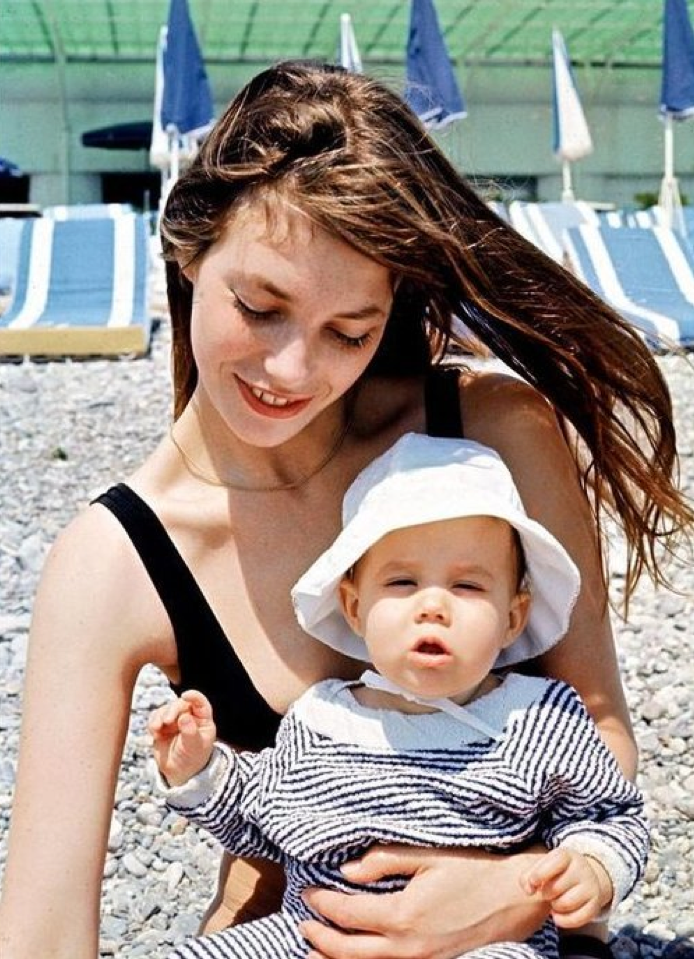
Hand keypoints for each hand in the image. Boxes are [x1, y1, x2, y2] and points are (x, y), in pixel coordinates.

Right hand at [148, 690, 216, 787]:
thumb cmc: (193, 759)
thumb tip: (184, 716)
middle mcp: (189, 716)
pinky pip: (155, 718)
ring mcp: (174, 720)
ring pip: (166, 709)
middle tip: (167, 721)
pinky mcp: (161, 726)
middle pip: (180, 704)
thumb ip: (190, 732)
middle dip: (172, 710)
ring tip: (157, 728)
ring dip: (160, 716)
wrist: (179, 772)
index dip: (194, 696)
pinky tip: (154, 732)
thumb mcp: (194, 747)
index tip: (185, 695)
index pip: (200, 702)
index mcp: (203, 719)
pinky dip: (153, 722)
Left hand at [299, 844, 549, 958]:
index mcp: (404, 915)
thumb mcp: (428, 854)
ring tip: (311, 953)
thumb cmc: (472, 868)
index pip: (349, 914)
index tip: (306, 891)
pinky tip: (354, 956)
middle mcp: (409, 945)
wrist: (512, 897)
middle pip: (350, 951)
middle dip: (321, 940)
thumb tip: (346, 871)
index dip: (323, 904)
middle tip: (301, 924)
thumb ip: (384, 861)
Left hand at [520, 847, 612, 928]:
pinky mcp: (595, 905)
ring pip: (565, 904)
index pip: (555, 862)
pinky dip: (562, 921)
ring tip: (554, 901)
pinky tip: (557, 914)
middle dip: (545, 893)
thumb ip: (528, 876)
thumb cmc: (556, 872)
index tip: (533, 882)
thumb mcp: (542, 866)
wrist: (584, 876)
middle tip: (547, 891)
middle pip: (555, 888)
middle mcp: (582, 869)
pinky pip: (577, 919)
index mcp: (567, 855)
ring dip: (554, 906)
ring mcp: (591, 887)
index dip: (539, 874)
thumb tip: (528, 890)